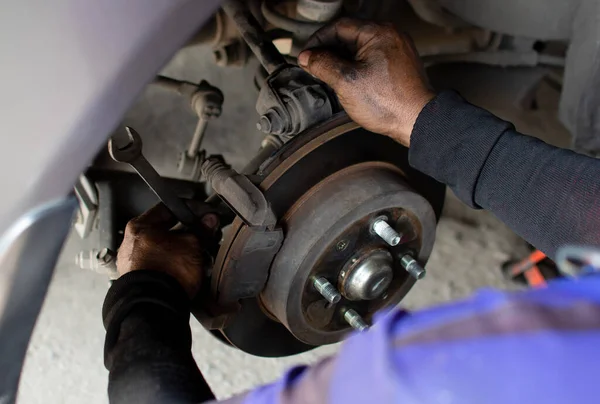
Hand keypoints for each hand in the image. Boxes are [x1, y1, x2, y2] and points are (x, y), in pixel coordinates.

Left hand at [117, 203, 212, 297]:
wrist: (154, 307)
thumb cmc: (169, 270)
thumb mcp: (192, 244)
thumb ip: (201, 230)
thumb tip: (210, 220)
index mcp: (139, 226)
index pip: (169, 208)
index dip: (192, 209)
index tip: (206, 214)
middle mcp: (130, 242)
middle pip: (165, 230)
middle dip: (188, 232)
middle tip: (206, 236)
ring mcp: (132, 263)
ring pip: (163, 248)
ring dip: (183, 249)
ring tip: (201, 255)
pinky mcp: (137, 280)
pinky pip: (159, 265)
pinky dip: (173, 264)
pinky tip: (188, 269)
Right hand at [298, 18, 434, 145]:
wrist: (417, 121)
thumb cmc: (388, 103)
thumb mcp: (346, 82)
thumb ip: (323, 65)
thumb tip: (307, 57)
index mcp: (378, 32)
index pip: (338, 26)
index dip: (318, 41)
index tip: (307, 56)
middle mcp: (390, 35)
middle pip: (350, 35)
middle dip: (329, 51)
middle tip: (314, 66)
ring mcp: (397, 49)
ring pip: (360, 48)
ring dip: (341, 59)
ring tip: (328, 76)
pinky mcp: (399, 64)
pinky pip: (372, 58)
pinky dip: (356, 65)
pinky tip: (348, 80)